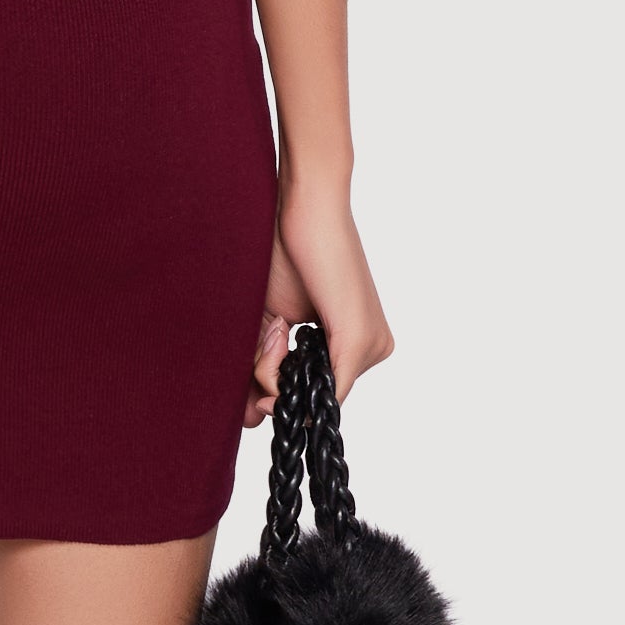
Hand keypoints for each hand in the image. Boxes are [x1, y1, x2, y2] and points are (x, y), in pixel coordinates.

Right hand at [245, 175, 394, 423]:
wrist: (306, 205)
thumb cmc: (288, 252)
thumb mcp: (274, 322)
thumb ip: (268, 369)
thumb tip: (250, 418)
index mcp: (357, 345)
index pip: (313, 392)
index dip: (276, 393)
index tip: (251, 380)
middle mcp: (375, 348)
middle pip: (310, 396)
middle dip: (272, 377)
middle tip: (270, 331)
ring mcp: (373, 347)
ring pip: (311, 394)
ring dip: (274, 368)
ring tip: (276, 323)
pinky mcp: (360, 340)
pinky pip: (321, 388)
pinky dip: (286, 371)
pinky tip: (279, 334)